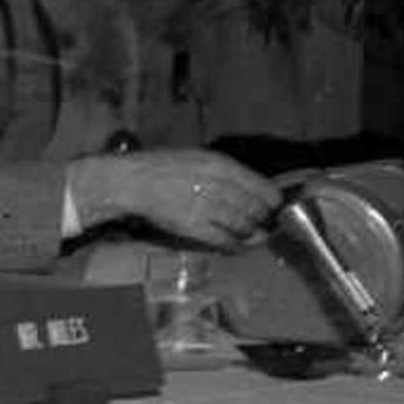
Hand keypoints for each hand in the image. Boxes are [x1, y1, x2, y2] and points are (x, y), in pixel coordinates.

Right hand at [72, 149, 279, 249]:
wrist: (129, 181)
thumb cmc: (160, 167)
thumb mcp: (197, 158)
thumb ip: (224, 172)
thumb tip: (249, 188)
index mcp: (220, 165)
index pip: (263, 188)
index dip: (273, 202)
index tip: (274, 208)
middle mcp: (217, 185)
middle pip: (255, 209)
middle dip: (263, 220)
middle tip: (265, 225)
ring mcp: (205, 207)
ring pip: (242, 225)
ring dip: (251, 234)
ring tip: (252, 236)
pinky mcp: (192, 226)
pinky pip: (223, 239)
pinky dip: (233, 244)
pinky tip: (235, 245)